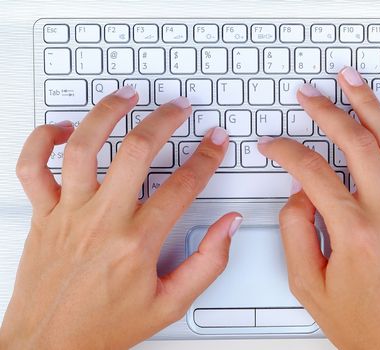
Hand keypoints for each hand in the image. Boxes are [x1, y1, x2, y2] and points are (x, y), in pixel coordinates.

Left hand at [0, 86, 241, 349]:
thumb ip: (208, 263)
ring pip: (84, 147)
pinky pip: (33, 168)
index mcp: (138, 242)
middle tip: (179, 107)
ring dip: (107, 114)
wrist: (49, 346)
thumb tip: (228, 226)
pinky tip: (62, 128)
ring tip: (126, 96)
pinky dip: (42, 141)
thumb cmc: (105, 326)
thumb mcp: (171, 304)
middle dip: (165, 120)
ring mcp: (69, 213)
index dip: (206, 157)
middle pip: (137, 152)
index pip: (183, 186)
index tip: (215, 141)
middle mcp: (103, 220)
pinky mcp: (43, 215)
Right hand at [258, 66, 379, 349]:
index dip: (286, 152)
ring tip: (353, 82)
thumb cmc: (362, 326)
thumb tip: (299, 194)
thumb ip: (296, 233)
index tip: (273, 144)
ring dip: (371, 106)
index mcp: (354, 235)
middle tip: (309, 96)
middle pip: (354, 145)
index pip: (312, 174)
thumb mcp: (308, 286)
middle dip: (326, 112)